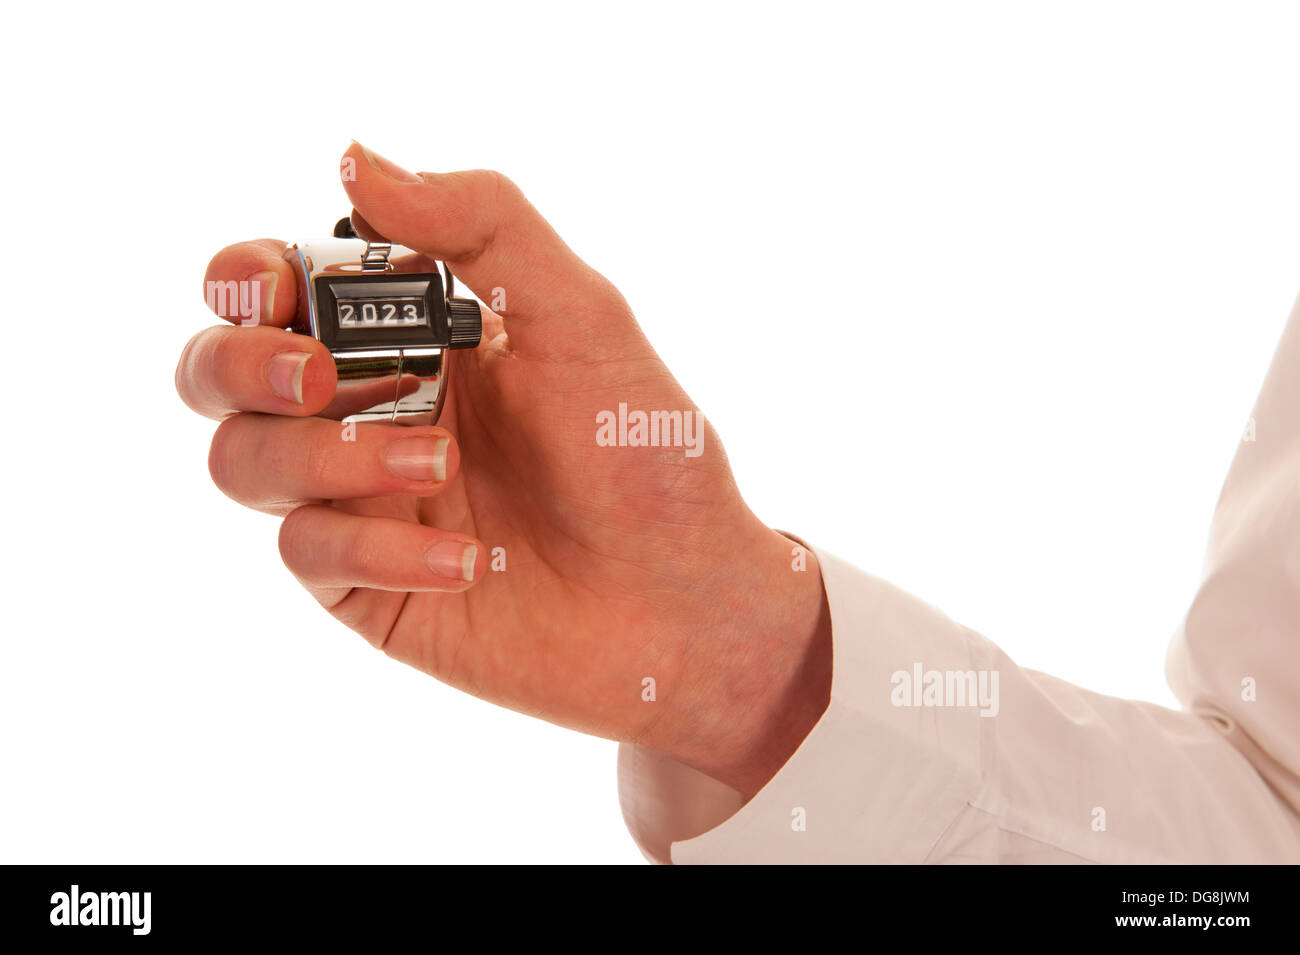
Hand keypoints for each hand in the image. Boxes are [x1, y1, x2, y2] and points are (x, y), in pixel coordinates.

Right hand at [176, 144, 830, 796]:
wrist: (688, 597)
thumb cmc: (644, 452)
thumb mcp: (581, 316)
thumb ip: (482, 226)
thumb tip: (358, 161)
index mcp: (410, 337)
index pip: (276, 289)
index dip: (246, 275)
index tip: (275, 285)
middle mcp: (370, 412)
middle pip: (221, 372)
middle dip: (241, 362)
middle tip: (314, 376)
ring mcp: (362, 503)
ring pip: (244, 462)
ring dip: (326, 457)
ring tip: (437, 466)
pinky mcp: (370, 587)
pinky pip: (309, 554)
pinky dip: (379, 549)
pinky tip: (465, 559)